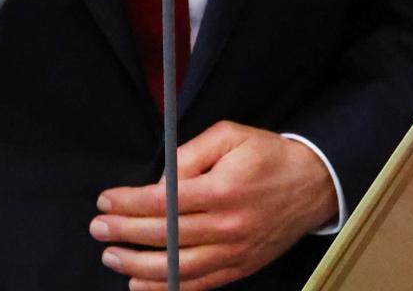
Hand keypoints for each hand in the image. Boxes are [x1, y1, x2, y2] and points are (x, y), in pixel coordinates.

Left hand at [93, 121, 338, 290]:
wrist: (314, 184)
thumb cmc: (268, 156)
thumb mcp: (230, 136)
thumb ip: (190, 153)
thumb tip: (159, 180)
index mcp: (222, 189)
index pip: (162, 202)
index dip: (128, 203)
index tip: (106, 201)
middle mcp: (227, 225)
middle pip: (165, 235)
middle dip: (124, 233)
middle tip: (98, 228)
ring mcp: (235, 251)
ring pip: (177, 267)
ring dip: (138, 266)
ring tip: (112, 258)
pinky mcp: (241, 266)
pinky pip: (199, 284)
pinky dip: (168, 287)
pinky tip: (141, 285)